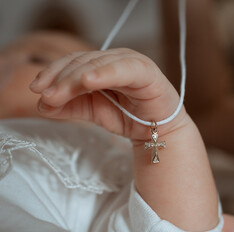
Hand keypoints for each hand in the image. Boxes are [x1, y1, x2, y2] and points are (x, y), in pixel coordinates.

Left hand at [29, 48, 187, 140]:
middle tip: (46, 96)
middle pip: (82, 61)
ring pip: (98, 63)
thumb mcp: (91, 111)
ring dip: (75, 78)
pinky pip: (123, 69)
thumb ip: (68, 106)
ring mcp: (132, 62)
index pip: (72, 61)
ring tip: (58, 94)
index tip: (37, 89)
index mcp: (102, 64)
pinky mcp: (147, 72)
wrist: (157, 131)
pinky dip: (105, 73)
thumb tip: (42, 104)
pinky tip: (88, 80)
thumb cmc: (128, 116)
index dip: (53, 73)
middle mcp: (115, 59)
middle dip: (61, 78)